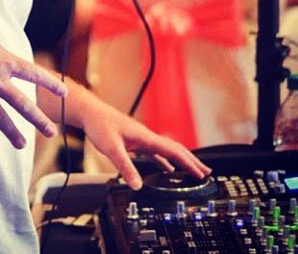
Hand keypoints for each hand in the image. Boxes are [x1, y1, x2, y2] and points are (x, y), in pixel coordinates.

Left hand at [81, 97, 210, 189]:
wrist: (90, 113)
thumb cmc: (100, 125)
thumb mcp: (111, 148)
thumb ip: (125, 167)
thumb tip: (138, 186)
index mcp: (146, 137)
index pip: (173, 151)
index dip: (189, 163)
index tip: (202, 174)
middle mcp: (147, 137)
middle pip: (175, 150)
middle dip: (191, 162)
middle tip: (207, 173)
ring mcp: (141, 139)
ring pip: (167, 151)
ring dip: (181, 161)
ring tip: (193, 172)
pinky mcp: (135, 141)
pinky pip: (155, 153)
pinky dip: (165, 161)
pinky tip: (167, 169)